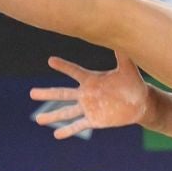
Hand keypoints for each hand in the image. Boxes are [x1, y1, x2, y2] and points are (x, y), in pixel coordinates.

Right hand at [29, 53, 151, 138]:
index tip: (50, 60)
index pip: (74, 71)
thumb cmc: (133, 83)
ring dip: (53, 115)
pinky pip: (79, 125)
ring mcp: (88, 108)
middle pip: (63, 93)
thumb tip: (123, 35)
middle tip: (31, 93)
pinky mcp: (94, 120)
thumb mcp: (128, 69)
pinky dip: (68, 130)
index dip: (63, 66)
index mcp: (92, 80)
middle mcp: (86, 93)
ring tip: (38, 119)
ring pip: (66, 111)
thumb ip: (123, 55)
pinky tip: (56, 135)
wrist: (140, 103)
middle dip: (47, 93)